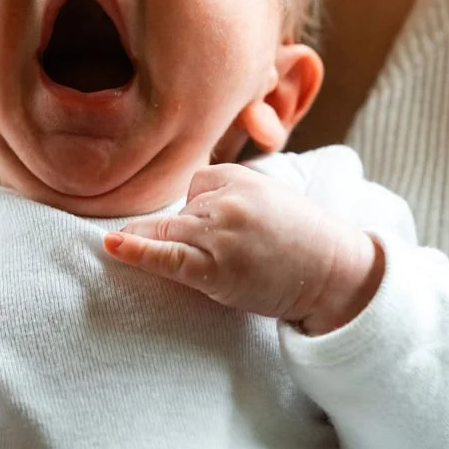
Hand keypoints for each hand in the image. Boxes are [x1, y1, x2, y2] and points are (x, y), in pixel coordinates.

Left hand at [103, 164, 384, 334]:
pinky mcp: (213, 268)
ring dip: (171, 247)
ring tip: (205, 259)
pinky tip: (111, 247)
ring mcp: (218, 234)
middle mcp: (225, 200)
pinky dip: (136, 252)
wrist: (336, 273)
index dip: (205, 210)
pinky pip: (165, 257)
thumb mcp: (266, 194)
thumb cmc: (300, 238)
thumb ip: (226, 191)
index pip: (193, 186)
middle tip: (238, 251)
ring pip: (169, 233)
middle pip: (179, 212)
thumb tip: (180, 204)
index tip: (234, 227)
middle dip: (194, 234)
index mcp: (238, 176)